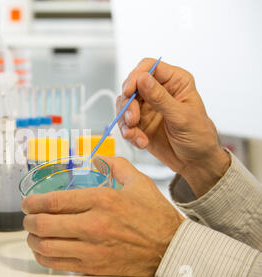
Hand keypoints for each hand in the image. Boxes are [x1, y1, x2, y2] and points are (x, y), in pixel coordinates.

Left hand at [22, 156, 183, 276]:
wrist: (171, 249)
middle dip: (28, 220)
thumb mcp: (138, 181)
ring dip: (32, 239)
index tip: (27, 202)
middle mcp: (93, 225)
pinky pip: (58, 264)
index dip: (33, 202)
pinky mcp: (93, 267)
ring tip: (33, 234)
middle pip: (44, 225)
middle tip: (27, 217)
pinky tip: (43, 250)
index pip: (54, 202)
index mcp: (102, 201)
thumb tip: (98, 158)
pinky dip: (43, 257)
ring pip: (46, 247)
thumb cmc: (155, 217)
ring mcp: (92, 249)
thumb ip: (116, 164)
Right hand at [117, 58, 229, 196]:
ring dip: (125, 120)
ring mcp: (147, 107)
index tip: (128, 92)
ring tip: (134, 134)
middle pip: (132, 86)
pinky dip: (128, 133)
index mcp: (174, 82)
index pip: (149, 67)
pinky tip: (140, 142)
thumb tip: (143, 79)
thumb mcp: (181, 117)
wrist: (196, 162)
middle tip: (132, 120)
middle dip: (128, 104)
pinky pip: (125, 123)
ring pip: (125, 105)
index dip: (135, 76)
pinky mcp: (140, 123)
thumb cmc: (198, 136)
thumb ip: (161, 98)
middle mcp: (159, 91)